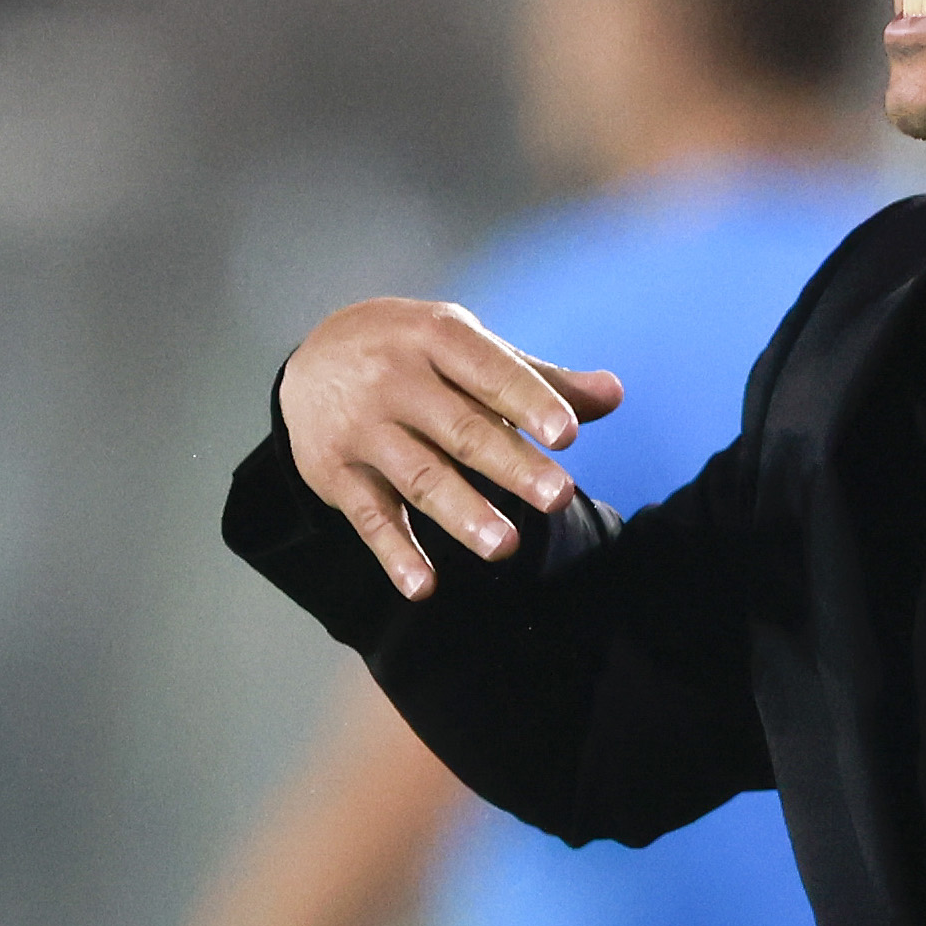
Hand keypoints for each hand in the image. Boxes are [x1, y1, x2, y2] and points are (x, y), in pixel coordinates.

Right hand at [279, 298, 623, 598]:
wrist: (311, 357)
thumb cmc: (414, 355)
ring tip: (505, 546)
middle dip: (510, 465)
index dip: (529, 401)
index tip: (568, 434)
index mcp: (436, 338)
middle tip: (559, 497)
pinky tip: (424, 586)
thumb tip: (614, 394)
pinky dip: (395, 554)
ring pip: (419, 477)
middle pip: (460, 430)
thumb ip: (539, 378)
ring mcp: (361, 429)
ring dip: (462, 514)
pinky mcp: (335, 473)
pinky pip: (369, 518)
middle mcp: (393, 380)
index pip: (490, 372)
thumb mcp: (468, 348)